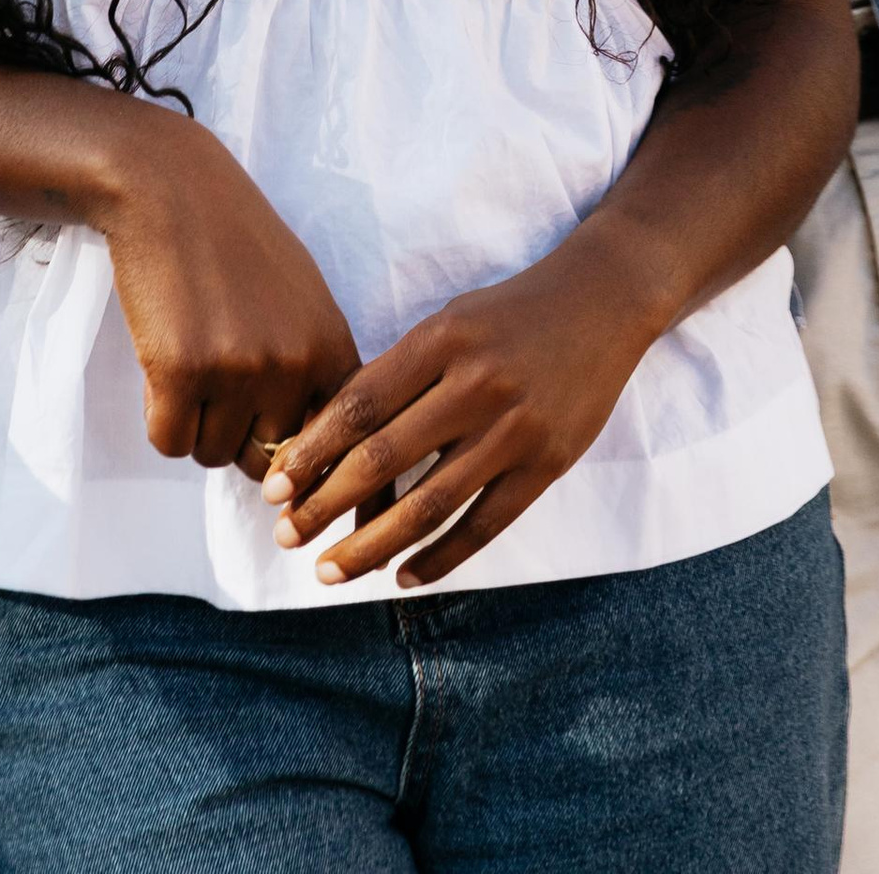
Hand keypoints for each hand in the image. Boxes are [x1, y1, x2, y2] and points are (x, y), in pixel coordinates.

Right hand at [90, 110, 361, 472]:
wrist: (172, 189)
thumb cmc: (235, 243)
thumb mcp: (302, 300)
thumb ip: (313, 370)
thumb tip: (306, 458)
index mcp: (332, 347)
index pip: (332, 447)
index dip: (298, 458)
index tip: (276, 457)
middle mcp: (295, 364)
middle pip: (267, 462)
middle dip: (237, 435)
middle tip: (218, 382)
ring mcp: (240, 370)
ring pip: (212, 454)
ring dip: (194, 422)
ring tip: (191, 357)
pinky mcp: (182, 372)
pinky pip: (169, 443)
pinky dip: (159, 416)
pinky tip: (162, 363)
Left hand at [266, 229, 663, 590]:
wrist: (603, 301)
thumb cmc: (509, 313)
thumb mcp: (449, 320)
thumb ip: (400, 373)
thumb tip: (329, 441)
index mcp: (442, 338)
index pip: (360, 404)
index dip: (311, 450)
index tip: (275, 486)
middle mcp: (476, 384)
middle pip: (384, 460)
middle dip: (325, 505)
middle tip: (285, 537)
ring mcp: (515, 428)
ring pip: (429, 504)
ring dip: (371, 546)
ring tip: (329, 571)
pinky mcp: (547, 464)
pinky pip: (484, 525)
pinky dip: (440, 558)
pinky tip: (404, 577)